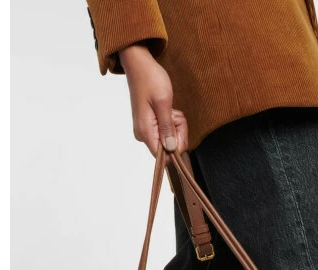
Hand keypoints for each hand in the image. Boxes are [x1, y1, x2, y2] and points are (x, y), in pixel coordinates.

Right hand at [120, 44, 187, 160]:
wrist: (139, 64)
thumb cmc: (150, 79)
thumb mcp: (163, 103)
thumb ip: (167, 128)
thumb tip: (171, 149)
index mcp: (145, 132)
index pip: (164, 156)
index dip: (177, 147)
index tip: (177, 127)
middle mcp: (144, 135)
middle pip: (169, 148)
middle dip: (178, 132)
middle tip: (174, 113)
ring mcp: (147, 131)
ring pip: (170, 139)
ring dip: (176, 124)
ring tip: (170, 108)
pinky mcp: (150, 126)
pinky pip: (167, 131)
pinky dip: (172, 121)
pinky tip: (168, 109)